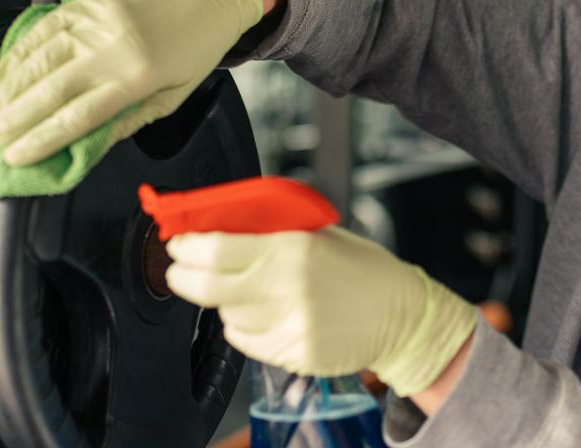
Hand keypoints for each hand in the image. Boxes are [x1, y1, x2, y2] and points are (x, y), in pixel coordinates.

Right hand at [0, 0, 264, 166]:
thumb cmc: (193, 52)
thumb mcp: (171, 99)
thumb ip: (127, 122)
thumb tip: (83, 147)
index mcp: (138, 77)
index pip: (78, 117)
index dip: (41, 140)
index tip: (12, 160)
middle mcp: (112, 47)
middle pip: (49, 90)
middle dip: (10, 121)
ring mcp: (95, 19)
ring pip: (38, 58)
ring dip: (5, 90)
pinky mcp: (86, 0)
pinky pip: (42, 28)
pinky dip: (18, 53)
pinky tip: (0, 75)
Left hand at [165, 227, 477, 396]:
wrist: (402, 315)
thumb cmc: (362, 270)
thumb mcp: (318, 236)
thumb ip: (270, 234)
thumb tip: (219, 227)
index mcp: (292, 249)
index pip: (216, 248)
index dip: (186, 246)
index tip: (178, 242)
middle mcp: (286, 288)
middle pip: (207, 287)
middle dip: (183, 277)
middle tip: (179, 269)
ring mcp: (289, 324)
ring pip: (226, 316)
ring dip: (223, 303)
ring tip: (245, 291)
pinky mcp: (292, 353)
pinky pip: (246, 341)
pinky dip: (244, 327)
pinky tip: (263, 314)